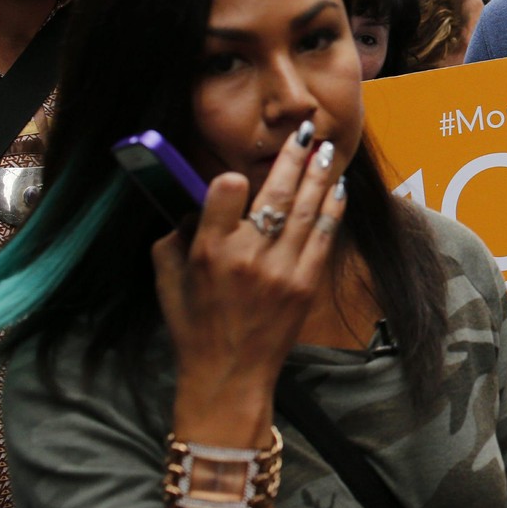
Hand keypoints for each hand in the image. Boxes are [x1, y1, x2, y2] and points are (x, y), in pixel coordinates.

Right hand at [152, 125, 345, 439]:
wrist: (229, 375)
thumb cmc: (195, 328)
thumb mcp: (168, 281)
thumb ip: (174, 237)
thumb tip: (195, 204)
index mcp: (208, 250)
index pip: (224, 190)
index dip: (232, 178)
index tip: (239, 173)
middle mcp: (246, 255)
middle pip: (275, 191)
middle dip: (293, 156)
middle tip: (306, 132)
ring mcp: (280, 269)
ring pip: (304, 208)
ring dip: (319, 174)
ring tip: (327, 150)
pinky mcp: (305, 284)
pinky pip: (322, 235)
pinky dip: (332, 208)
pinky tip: (338, 188)